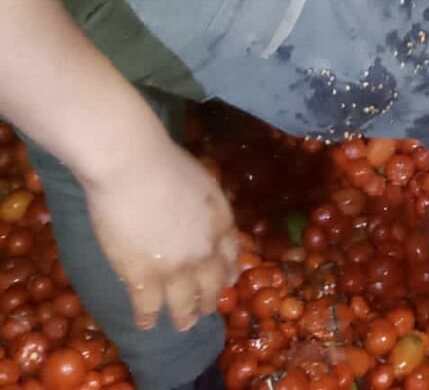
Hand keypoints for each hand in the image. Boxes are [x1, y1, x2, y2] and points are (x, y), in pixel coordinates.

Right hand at [82, 137, 240, 331]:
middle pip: (211, 285)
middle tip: (204, 311)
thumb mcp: (206, 184)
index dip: (229, 272)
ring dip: (184, 318)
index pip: (232, 256)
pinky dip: (147, 318)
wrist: (134, 168)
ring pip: (183, 304)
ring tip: (182, 325)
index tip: (228, 281)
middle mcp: (204, 252)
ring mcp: (174, 268)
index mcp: (221, 225)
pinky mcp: (142, 277)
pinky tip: (146, 324)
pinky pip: (148, 307)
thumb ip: (211, 209)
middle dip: (209, 301)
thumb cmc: (167, 165)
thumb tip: (210, 223)